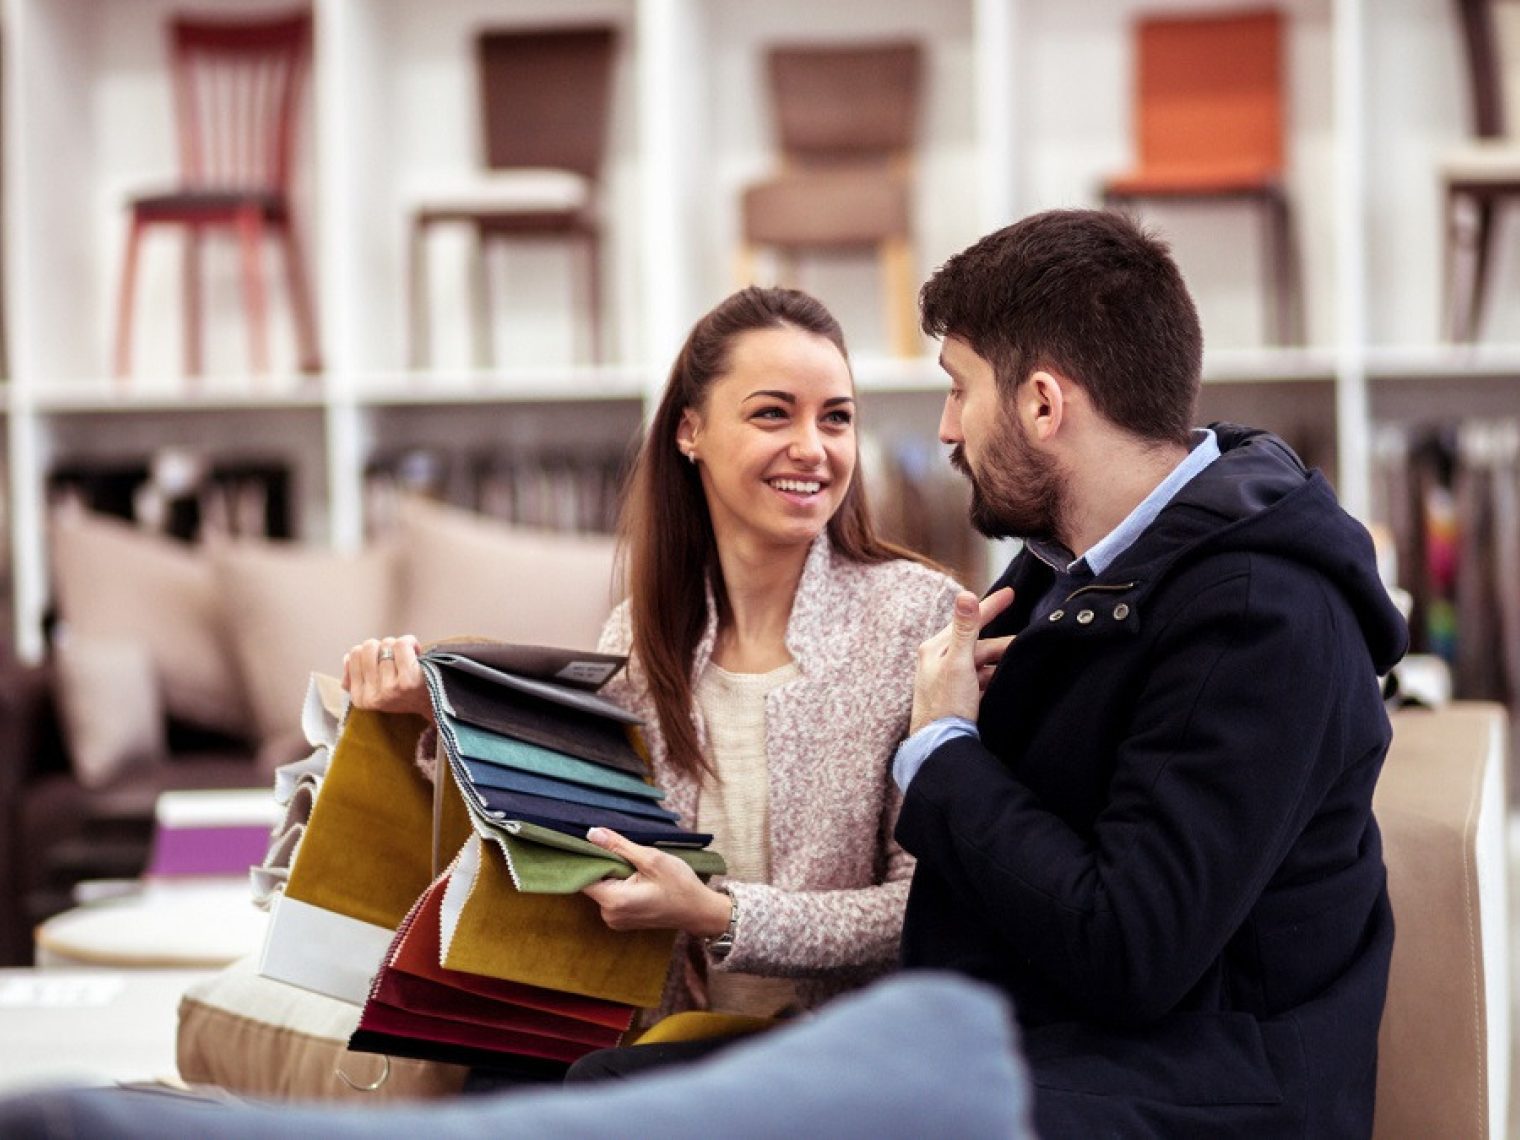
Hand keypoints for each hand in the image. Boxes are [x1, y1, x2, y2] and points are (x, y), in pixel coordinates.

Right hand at [341, 635, 433, 719]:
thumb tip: (347, 658)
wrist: (435, 704)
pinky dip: (410, 641)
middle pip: (368, 647)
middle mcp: (372, 696)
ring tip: (408, 657)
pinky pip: (401, 644)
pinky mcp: (407, 681)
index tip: (382, 659)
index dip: (370, 651)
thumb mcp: (375, 691)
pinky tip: (417, 651)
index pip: (353, 656)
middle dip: (383, 645)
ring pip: (386, 644)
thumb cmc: (405, 693)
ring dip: (399, 645)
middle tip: (395, 656)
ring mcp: (389, 689)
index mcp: (360, 699)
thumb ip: (357, 676)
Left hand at [581, 828, 732, 937]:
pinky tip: (638, 878)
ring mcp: (615, 920)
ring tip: (637, 866)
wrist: (699, 911)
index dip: (588, 858)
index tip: (597, 843)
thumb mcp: (651, 859)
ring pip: (603, 888)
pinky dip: (620, 885)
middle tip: (627, 853)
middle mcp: (609, 915)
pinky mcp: (623, 920)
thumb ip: (618, 846)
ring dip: (614, 874)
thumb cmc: (679, 885)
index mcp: (613, 901)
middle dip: (606, 865)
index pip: (583, 877)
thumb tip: (592, 833)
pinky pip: (612, 897)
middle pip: (593, 883)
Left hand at [910, 588, 1015, 734]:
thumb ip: (964, 629)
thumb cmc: (946, 706)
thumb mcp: (958, 663)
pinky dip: (994, 679)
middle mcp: (939, 661)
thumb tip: (965, 594)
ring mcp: (947, 680)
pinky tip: (1007, 682)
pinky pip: (980, 681)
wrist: (940, 747)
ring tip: (1021, 664)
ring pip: (981, 664)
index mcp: (935, 649)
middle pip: (978, 645)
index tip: (1011, 593)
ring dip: (1000, 664)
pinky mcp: (956, 697)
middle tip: (1027, 644)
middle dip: (1003, 645)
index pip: (968, 620)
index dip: (991, 606)